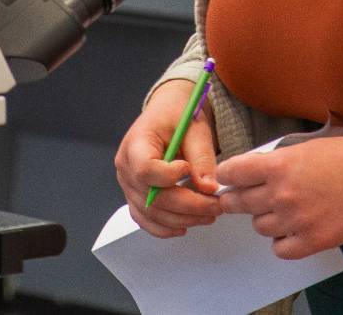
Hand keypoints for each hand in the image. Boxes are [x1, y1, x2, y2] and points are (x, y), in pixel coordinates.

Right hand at [114, 79, 221, 237]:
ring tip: (209, 213)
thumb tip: (208, 189)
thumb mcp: (194, 129)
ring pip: (152, 213)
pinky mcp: (135, 196)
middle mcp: (125, 168)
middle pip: (152, 198)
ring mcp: (128, 185)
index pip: (145, 170)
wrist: (167, 114)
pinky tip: (185, 225)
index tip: (189, 169)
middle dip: (188, 206)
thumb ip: (201, 158)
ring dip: (183, 219)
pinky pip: (146, 219)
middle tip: (216, 205)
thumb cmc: (177, 116)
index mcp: (135, 144)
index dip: (169, 176)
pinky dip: (165, 227)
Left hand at [215, 135, 342, 258]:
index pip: (231, 172)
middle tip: (238, 198)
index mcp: (278, 165)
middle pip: (238, 203)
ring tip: (280, 210)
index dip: (226, 175)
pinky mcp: (313, 241)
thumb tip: (250, 170)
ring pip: (259, 226)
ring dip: (264, 218)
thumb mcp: (305, 147)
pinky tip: (292, 229)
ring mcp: (296, 220)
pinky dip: (282, 241)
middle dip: (235, 199)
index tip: (227, 177)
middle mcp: (282, 193)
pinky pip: (280, 249)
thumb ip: (275, 160)